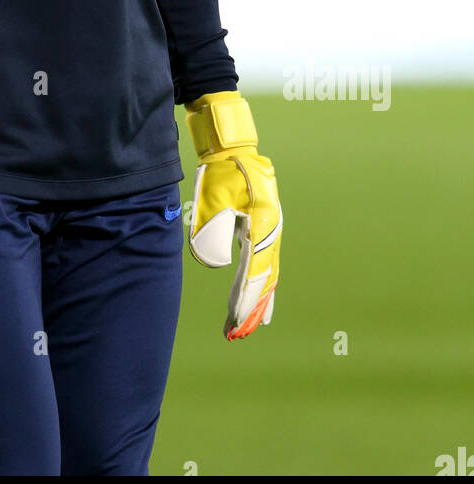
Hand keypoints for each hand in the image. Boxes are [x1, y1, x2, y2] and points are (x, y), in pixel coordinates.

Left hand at [185, 92, 281, 339]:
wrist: (233, 149)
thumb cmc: (221, 171)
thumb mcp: (212, 199)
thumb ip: (213, 231)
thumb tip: (215, 264)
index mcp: (263, 225)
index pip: (255, 272)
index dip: (246, 300)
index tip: (236, 323)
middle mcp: (272, 232)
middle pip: (265, 279)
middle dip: (252, 308)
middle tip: (237, 334)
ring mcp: (270, 232)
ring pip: (266, 274)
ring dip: (257, 301)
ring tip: (246, 328)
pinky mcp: (263, 230)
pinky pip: (264, 265)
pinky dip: (259, 286)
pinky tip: (257, 304)